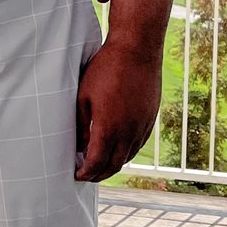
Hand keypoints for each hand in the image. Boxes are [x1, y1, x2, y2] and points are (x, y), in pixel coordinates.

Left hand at [74, 37, 161, 182]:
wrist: (137, 50)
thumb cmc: (105, 69)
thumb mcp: (83, 96)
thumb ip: (81, 125)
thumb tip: (78, 147)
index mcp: (109, 128)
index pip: (96, 162)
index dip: (85, 173)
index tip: (76, 175)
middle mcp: (128, 132)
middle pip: (113, 165)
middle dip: (98, 175)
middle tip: (86, 177)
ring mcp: (142, 126)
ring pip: (128, 157)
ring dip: (113, 166)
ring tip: (100, 166)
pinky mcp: (150, 119)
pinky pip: (138, 145)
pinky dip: (126, 153)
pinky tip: (117, 150)